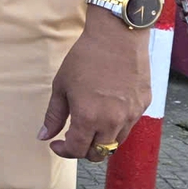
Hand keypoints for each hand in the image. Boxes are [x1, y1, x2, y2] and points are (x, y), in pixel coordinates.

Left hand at [40, 14, 150, 160]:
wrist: (117, 36)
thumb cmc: (85, 58)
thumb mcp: (61, 86)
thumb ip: (53, 115)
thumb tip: (43, 136)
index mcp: (89, 118)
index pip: (77, 150)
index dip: (64, 151)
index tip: (56, 143)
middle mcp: (113, 121)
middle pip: (99, 153)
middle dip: (83, 151)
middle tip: (72, 138)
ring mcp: (132, 114)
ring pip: (116, 142)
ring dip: (101, 140)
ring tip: (89, 126)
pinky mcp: (144, 104)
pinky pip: (129, 125)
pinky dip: (117, 126)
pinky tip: (106, 110)